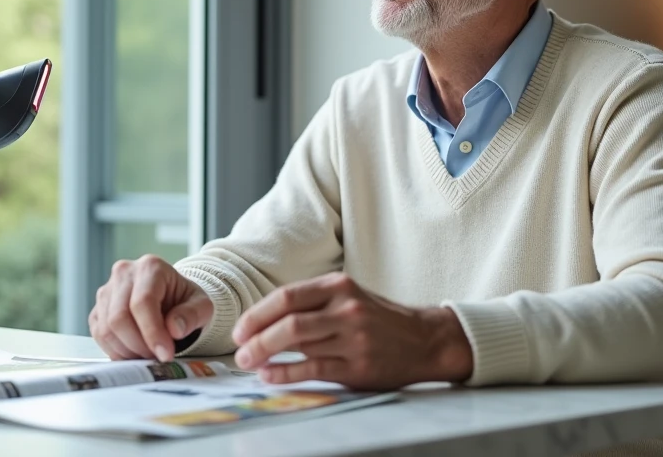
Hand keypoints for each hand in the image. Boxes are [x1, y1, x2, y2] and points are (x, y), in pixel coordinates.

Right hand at [89, 254, 212, 362]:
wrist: (172, 298)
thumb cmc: (185, 300)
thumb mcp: (201, 305)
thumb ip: (192, 315)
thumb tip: (174, 329)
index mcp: (150, 267)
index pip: (142, 302)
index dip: (152, 333)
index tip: (165, 354)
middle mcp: (124, 273)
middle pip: (119, 317)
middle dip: (139, 345)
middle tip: (158, 357)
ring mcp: (107, 290)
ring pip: (106, 329)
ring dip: (128, 351)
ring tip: (149, 355)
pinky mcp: (98, 309)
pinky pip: (99, 335)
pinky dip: (116, 350)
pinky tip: (135, 352)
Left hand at [230, 273, 472, 389]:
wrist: (424, 340)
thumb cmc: (378, 319)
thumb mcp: (349, 297)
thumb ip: (312, 304)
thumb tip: (264, 321)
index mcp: (339, 286)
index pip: (287, 296)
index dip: (257, 314)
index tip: (240, 329)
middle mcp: (346, 308)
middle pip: (289, 322)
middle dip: (256, 337)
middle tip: (239, 350)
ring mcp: (354, 338)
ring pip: (299, 344)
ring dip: (265, 355)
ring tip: (250, 363)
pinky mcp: (359, 365)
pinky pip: (314, 369)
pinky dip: (287, 373)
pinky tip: (271, 375)